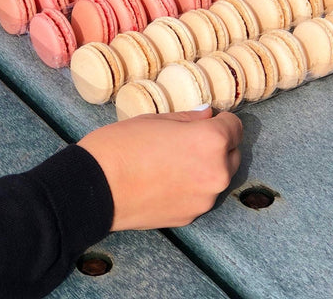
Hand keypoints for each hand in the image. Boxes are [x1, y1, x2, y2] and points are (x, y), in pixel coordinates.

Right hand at [78, 107, 242, 230]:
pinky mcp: (190, 217)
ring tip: (174, 162)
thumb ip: (190, 118)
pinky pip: (200, 196)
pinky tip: (166, 180)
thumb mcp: (157, 118)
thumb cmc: (123, 144)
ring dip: (206, 168)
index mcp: (212, 141)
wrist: (95, 188)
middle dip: (218, 146)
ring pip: (217, 177)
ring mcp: (204, 199)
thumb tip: (208, 115)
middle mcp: (217, 172)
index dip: (221, 120)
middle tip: (188, 140)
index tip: (206, 121)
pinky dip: (191, 187)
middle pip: (232, 154)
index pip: (236, 127)